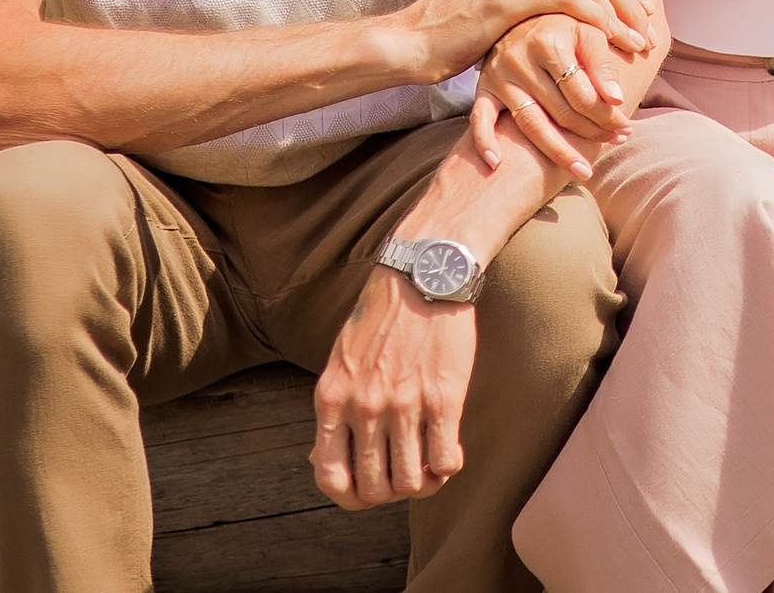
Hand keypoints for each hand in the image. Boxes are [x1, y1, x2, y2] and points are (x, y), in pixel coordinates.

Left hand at [312, 267, 475, 509]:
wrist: (424, 275)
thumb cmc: (382, 317)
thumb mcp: (340, 362)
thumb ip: (335, 409)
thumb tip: (323, 458)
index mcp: (332, 399)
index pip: (330, 478)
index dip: (351, 498)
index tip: (368, 492)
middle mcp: (364, 407)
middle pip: (374, 488)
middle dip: (392, 492)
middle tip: (406, 475)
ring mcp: (404, 404)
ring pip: (411, 482)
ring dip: (423, 484)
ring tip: (432, 468)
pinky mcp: (443, 397)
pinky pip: (445, 460)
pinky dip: (449, 467)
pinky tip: (451, 452)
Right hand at [396, 0, 655, 84]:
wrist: (406, 44)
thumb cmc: (448, 36)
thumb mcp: (492, 5)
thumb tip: (558, 7)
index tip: (638, 6)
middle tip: (649, 22)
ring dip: (621, 13)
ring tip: (640, 40)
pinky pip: (572, 1)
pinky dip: (603, 21)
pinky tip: (617, 42)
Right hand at [471, 10, 662, 177]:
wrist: (529, 7)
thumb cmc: (568, 21)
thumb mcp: (590, 29)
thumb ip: (605, 61)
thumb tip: (618, 98)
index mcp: (549, 39)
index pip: (583, 91)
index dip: (608, 114)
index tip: (627, 128)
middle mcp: (520, 57)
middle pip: (561, 110)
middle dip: (592, 132)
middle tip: (616, 144)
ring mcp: (499, 75)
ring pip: (530, 123)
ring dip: (558, 151)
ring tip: (584, 170)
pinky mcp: (484, 87)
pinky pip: (480, 118)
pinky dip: (485, 141)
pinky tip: (497, 164)